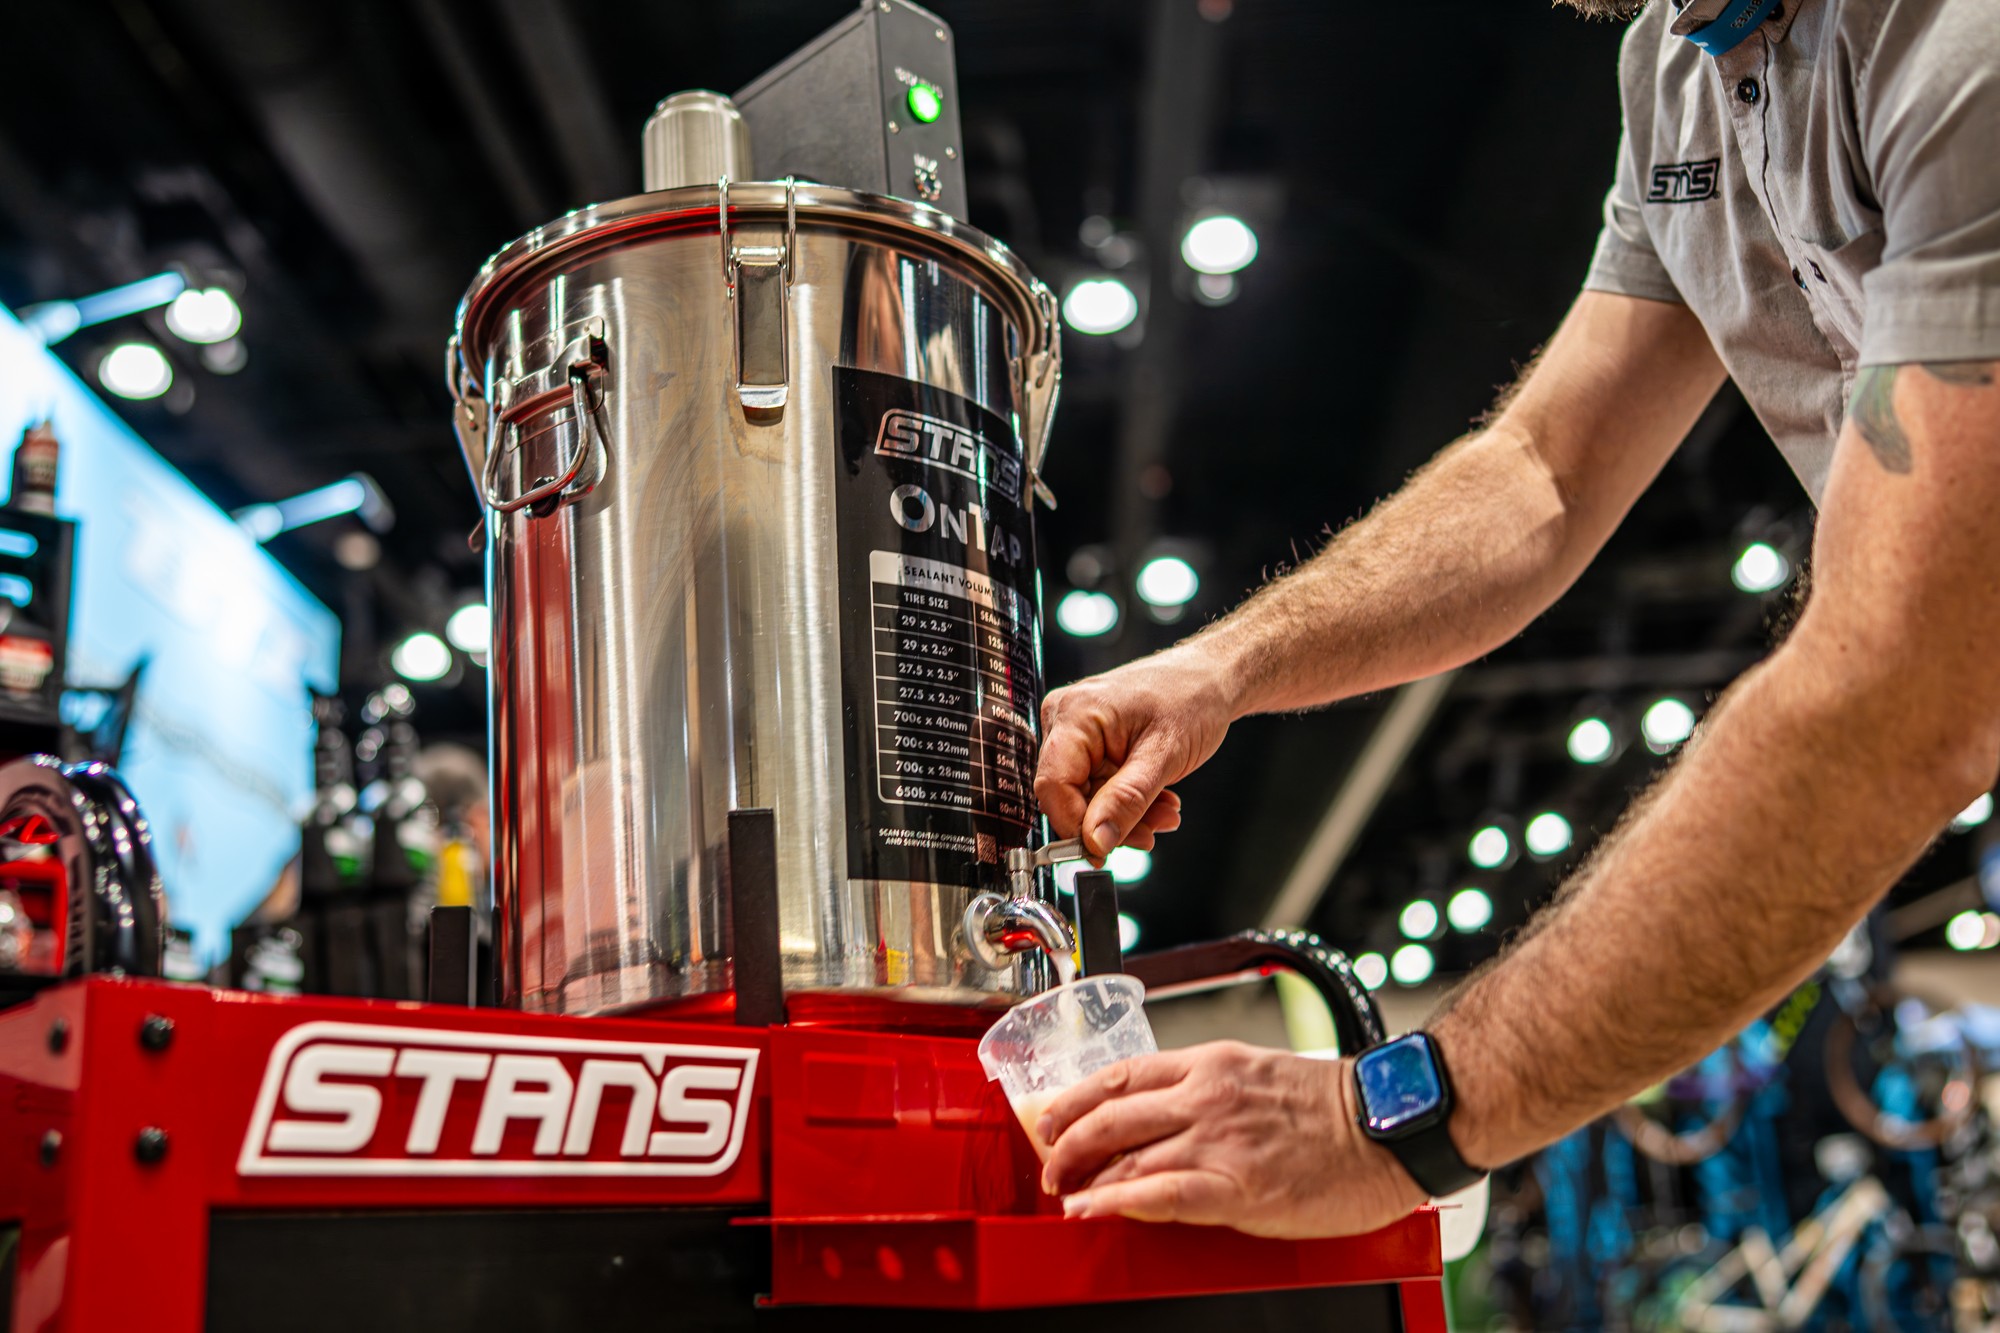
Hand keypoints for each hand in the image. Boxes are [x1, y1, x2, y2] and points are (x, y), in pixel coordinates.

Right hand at [1035, 645, 1233, 860]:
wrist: (1211, 678)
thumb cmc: (1192, 697)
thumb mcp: (1164, 756)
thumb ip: (1127, 801)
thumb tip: (1095, 840)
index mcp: (1076, 714)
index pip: (1053, 785)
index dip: (1075, 825)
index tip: (1102, 852)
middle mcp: (1067, 719)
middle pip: (1069, 793)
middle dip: (1110, 821)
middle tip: (1149, 834)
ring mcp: (1078, 731)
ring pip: (1087, 795)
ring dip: (1126, 814)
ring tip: (1164, 813)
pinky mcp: (1092, 742)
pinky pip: (1099, 785)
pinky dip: (1128, 800)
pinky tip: (1158, 800)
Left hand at [1036, 1042, 1427, 1238]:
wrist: (1390, 1127)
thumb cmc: (1336, 1108)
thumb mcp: (1259, 1075)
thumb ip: (1210, 1090)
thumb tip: (1166, 1113)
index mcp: (1211, 1064)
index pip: (1121, 1075)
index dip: (1076, 1099)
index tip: (1052, 1118)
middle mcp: (1206, 1096)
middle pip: (1110, 1115)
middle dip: (1066, 1143)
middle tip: (1050, 1166)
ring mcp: (1219, 1141)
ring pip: (1127, 1155)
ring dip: (1084, 1177)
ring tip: (1065, 1195)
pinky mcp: (1237, 1186)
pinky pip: (1159, 1193)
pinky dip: (1117, 1202)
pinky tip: (1094, 1211)